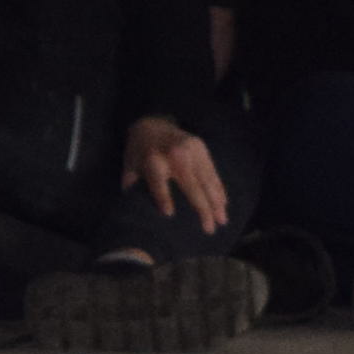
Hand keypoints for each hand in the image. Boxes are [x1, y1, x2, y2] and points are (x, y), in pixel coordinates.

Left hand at [121, 117, 232, 231]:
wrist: (152, 123)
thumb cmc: (139, 152)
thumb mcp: (130, 167)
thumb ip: (132, 187)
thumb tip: (131, 211)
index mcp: (153, 160)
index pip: (158, 181)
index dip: (163, 196)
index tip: (169, 214)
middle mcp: (174, 154)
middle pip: (190, 185)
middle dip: (201, 208)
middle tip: (209, 229)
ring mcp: (191, 150)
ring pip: (206, 180)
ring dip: (216, 202)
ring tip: (222, 221)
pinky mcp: (201, 147)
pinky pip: (213, 172)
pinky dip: (219, 188)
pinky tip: (223, 204)